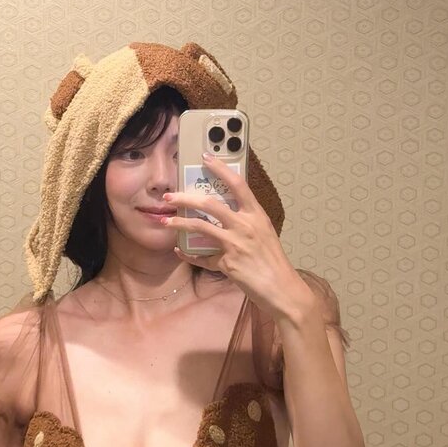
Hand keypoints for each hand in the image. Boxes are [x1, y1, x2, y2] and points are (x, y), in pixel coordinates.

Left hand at [161, 152, 314, 320]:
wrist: (281, 288)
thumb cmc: (273, 261)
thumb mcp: (264, 234)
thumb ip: (246, 222)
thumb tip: (226, 214)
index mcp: (256, 215)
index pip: (238, 185)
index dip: (221, 169)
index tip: (205, 158)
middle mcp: (245, 226)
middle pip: (210, 204)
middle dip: (185, 198)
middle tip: (169, 196)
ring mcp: (235, 245)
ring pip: (200, 227)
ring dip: (179, 224)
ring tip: (166, 222)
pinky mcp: (227, 264)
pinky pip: (202, 258)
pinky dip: (189, 255)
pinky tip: (180, 252)